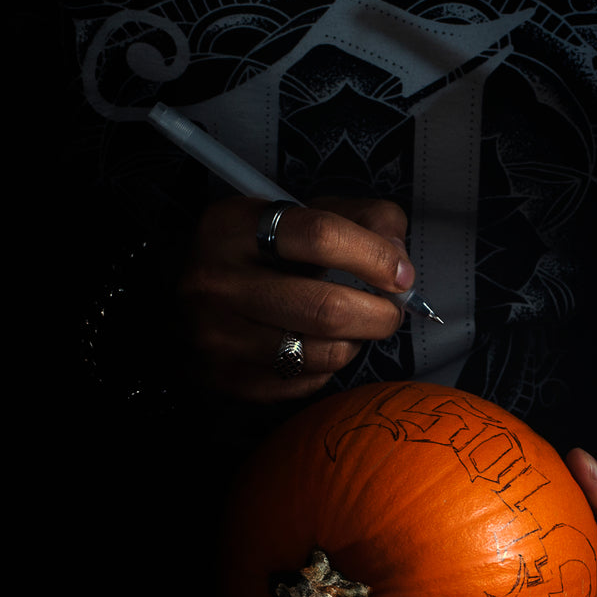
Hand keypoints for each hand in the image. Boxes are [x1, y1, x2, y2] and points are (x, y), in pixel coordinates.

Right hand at [180, 195, 413, 400]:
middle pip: (327, 309)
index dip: (375, 257)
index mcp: (234, 226)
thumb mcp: (306, 214)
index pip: (321, 236)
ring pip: (323, 353)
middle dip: (379, 314)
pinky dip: (327, 367)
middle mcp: (217, 282)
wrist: (195, 295)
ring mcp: (217, 336)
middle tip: (390, 310)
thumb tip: (398, 260)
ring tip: (353, 327)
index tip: (400, 275)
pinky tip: (318, 345)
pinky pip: (305, 382)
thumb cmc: (265, 252)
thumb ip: (363, 219)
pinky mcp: (226, 379)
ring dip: (355, 343)